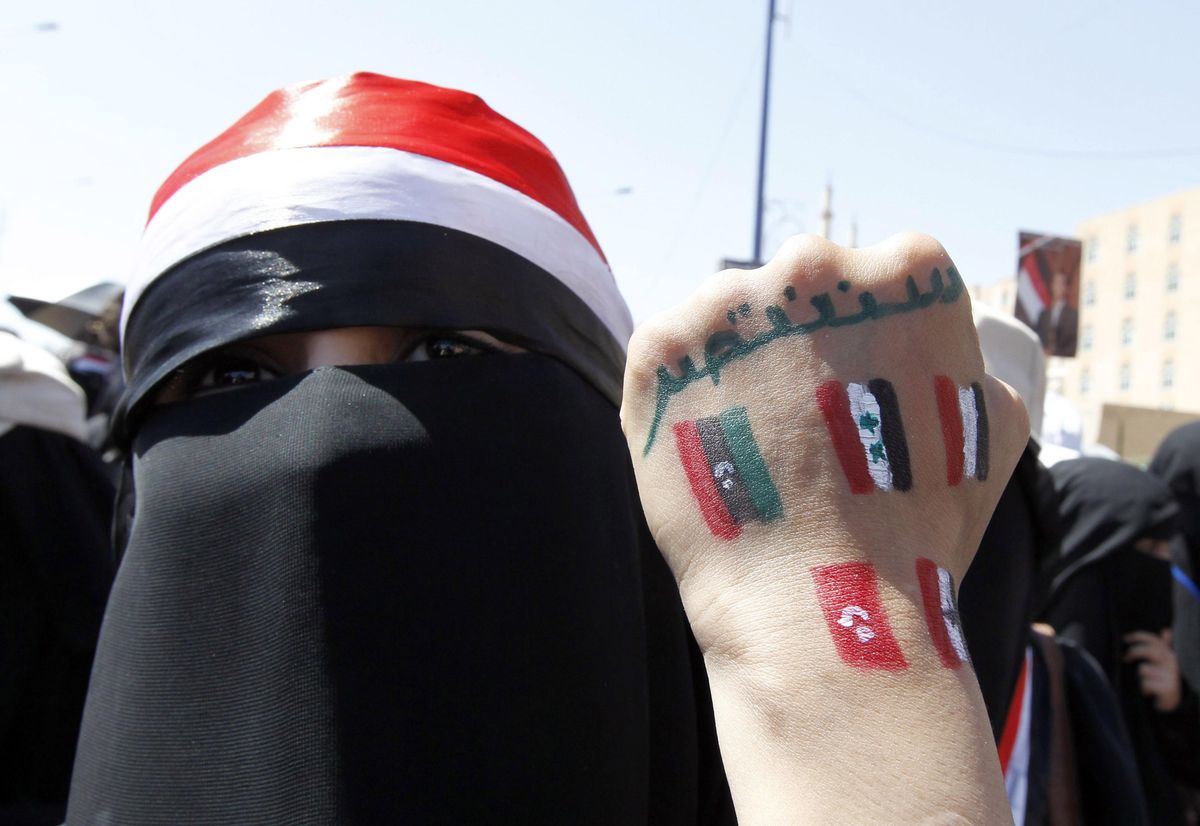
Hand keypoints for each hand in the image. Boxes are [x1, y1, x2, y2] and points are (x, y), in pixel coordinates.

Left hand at [621, 234, 1027, 823]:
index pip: (878, 273)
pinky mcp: (661, 348)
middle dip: (795, 337)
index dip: (865, 334)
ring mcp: (730, 302)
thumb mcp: (992, 433)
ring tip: (750, 441)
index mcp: (907, 270)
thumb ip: (970, 365)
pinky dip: (679, 394)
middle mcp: (813, 265)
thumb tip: (957, 348)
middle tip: (799, 417)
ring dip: (732, 359)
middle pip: (796, 285)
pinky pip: (668, 355)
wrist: (824, 601)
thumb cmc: (916, 526)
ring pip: (725, 314)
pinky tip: (706, 444)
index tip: (855, 384)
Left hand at [1124, 629, 1181, 711]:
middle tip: (1126, 659)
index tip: (1125, 638)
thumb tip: (1166, 630)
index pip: (1154, 640)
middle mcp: (1171, 663)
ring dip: (1141, 676)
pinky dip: (1144, 689)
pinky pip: (1146, 684)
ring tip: (1145, 682)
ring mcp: (1170, 676)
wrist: (1173, 701)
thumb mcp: (1164, 662)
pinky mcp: (1167, 688)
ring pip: (1144, 669)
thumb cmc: (1163, 678)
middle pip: (1148, 651)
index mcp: (1169, 655)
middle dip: (1133, 652)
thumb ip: (1165, 646)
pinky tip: (1147, 692)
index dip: (1138, 637)